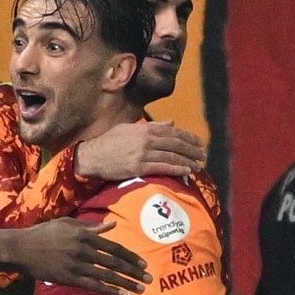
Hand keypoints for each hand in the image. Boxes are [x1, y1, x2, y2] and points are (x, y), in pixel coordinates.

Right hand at [7, 218, 151, 294]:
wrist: (21, 248)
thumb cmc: (43, 233)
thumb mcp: (67, 224)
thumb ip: (90, 227)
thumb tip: (111, 225)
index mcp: (84, 235)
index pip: (113, 247)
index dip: (129, 256)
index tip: (143, 264)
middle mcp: (83, 249)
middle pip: (113, 262)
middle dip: (133, 271)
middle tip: (149, 278)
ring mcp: (76, 265)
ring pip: (106, 275)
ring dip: (125, 283)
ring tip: (139, 289)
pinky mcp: (68, 278)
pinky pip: (93, 285)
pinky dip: (109, 290)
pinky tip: (122, 294)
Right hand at [76, 120, 204, 180]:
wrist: (91, 156)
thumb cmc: (108, 142)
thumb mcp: (129, 128)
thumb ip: (152, 126)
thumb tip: (171, 123)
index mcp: (145, 128)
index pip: (172, 132)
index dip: (188, 137)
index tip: (199, 143)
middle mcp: (146, 139)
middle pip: (175, 144)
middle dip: (192, 150)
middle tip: (203, 155)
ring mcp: (142, 153)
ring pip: (171, 156)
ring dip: (188, 161)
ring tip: (198, 165)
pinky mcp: (138, 167)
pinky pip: (162, 168)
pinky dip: (176, 169)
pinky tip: (186, 171)